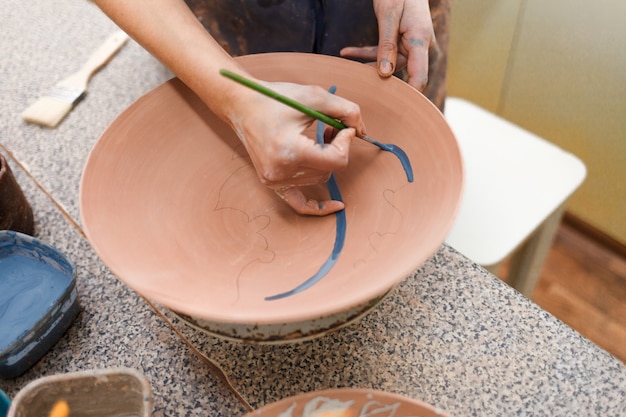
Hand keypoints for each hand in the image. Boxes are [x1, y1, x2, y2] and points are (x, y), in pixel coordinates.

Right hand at [228, 80, 364, 215]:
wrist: (242, 104)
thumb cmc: (276, 97)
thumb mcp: (315, 96)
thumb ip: (347, 110)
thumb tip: (362, 131)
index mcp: (290, 150)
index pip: (336, 160)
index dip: (346, 143)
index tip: (344, 127)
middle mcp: (280, 171)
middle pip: (329, 170)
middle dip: (336, 149)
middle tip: (332, 128)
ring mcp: (274, 180)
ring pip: (318, 179)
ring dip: (325, 161)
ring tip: (319, 139)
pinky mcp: (272, 183)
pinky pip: (299, 203)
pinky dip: (317, 206)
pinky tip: (336, 205)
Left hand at [340, 0, 434, 91]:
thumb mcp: (389, 15)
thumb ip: (386, 45)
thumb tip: (384, 73)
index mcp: (420, 40)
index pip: (419, 77)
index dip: (409, 95)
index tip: (395, 109)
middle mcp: (419, 45)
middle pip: (403, 73)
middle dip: (382, 82)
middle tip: (362, 93)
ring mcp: (410, 44)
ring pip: (390, 64)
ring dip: (368, 65)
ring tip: (348, 69)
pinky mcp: (401, 40)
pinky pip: (384, 52)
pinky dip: (366, 53)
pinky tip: (346, 53)